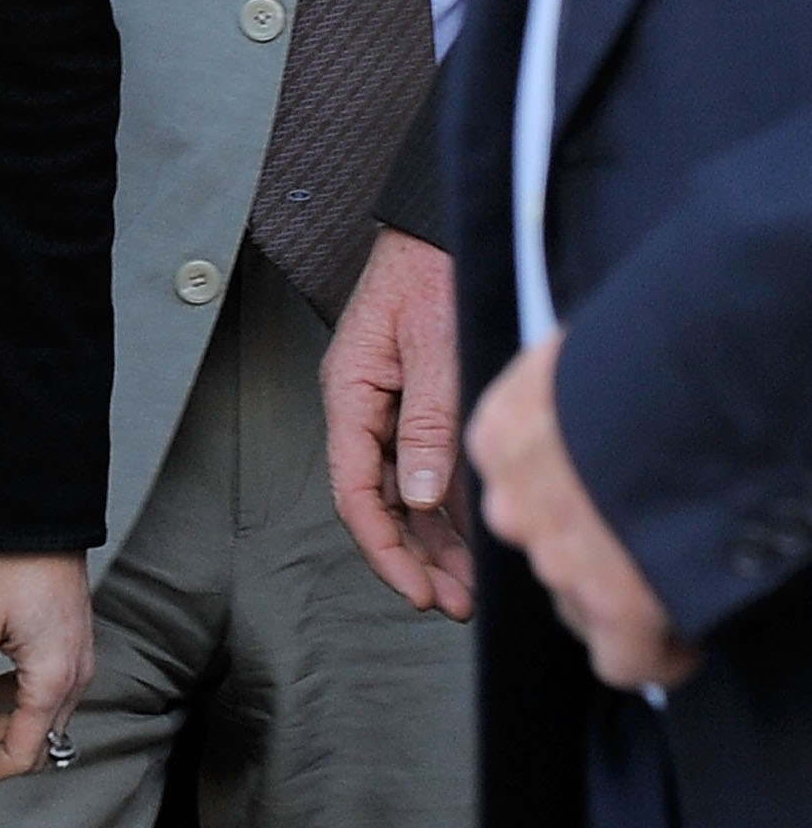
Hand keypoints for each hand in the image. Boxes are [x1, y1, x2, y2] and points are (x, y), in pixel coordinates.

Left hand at [0, 550, 92, 789]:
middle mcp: (73, 676)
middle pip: (32, 743)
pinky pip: (43, 691)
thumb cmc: (9, 561)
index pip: (19, 754)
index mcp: (52, 679)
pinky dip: (11, 701)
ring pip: (37, 719)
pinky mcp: (69, 644)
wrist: (36, 514)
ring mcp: (75, 660)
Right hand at [321, 227, 472, 619]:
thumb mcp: (432, 346)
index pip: (356, 493)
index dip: (385, 550)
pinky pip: (427, 467)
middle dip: (415, 558)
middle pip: (380, 503)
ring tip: (470, 586)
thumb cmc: (430, 270)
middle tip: (454, 603)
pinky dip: (449, 506)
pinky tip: (476, 538)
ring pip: (405, 492)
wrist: (443, 223)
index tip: (418, 590)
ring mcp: (390, 407)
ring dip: (435, 541)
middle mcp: (364, 408)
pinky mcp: (419, 402)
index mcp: (350, 394)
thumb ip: (426, 423)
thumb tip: (424, 497)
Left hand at [467, 332, 698, 691]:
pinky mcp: (617, 605)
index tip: (602, 496)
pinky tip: (679, 635)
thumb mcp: (578, 356)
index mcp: (500, 438)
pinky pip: (626, 658)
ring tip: (671, 567)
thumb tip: (577, 405)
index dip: (566, 496)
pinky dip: (657, 654)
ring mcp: (561, 559)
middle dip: (593, 545)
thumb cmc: (648, 353)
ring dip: (622, 593)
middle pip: (547, 546)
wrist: (702, 378)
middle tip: (643, 529)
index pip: (517, 488)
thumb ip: (561, 397)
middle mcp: (515, 505)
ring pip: (582, 600)